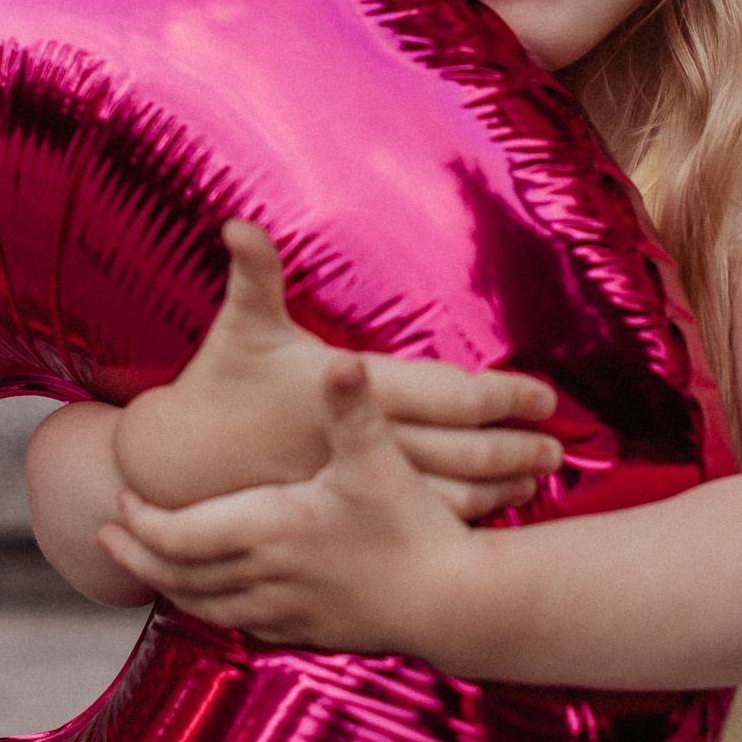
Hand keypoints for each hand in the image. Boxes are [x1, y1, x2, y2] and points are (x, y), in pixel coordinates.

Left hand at [100, 351, 483, 654]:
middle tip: (106, 538)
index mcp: (270, 530)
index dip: (142, 521)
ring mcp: (286, 614)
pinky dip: (215, 610)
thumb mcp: (378, 459)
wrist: (454, 605)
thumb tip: (340, 358)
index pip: (177, 536)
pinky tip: (217, 600)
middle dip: (137, 556)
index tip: (121, 500)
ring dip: (169, 588)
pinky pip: (243, 627)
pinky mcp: (311, 634)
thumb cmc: (415, 528)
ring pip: (205, 607)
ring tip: (148, 570)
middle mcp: (267, 578)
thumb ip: (351, 406)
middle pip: (177, 577)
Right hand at [113, 221, 561, 516]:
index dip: (502, 395)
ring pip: (448, 491)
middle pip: (462, 449)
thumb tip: (236, 223)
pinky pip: (420, 517)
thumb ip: (252, 272)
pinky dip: (464, 514)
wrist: (180, 467)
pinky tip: (493, 510)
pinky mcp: (353, 508)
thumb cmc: (220, 386)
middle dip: (516, 447)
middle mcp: (365, 441)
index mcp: (355, 391)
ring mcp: (361, 483)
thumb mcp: (240, 325)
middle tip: (561, 448)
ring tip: (539, 481)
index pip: (448, 393)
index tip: (544, 398)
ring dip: (499, 485)